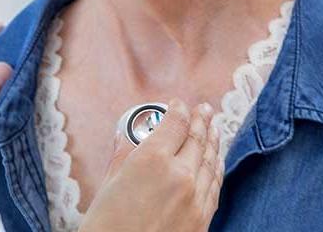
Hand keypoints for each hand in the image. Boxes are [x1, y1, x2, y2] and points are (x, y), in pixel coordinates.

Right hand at [81, 99, 223, 231]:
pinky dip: (216, 169)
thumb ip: (123, 156)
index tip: (179, 104)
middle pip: (197, 139)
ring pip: (211, 162)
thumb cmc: (106, 224)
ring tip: (214, 128)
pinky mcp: (202, 220)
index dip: (179, 110)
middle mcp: (179, 175)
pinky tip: (216, 162)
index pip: (175, 124)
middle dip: (201, 121)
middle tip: (204, 109)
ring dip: (213, 142)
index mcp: (152, 160)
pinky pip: (214, 187)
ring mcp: (195, 199)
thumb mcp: (108, 183)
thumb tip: (127, 139)